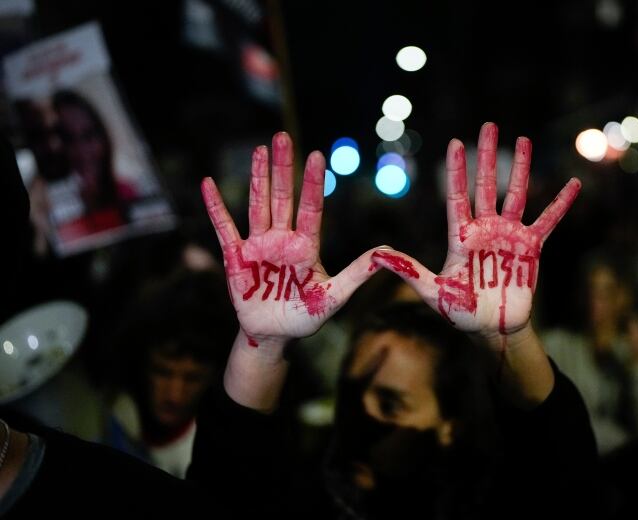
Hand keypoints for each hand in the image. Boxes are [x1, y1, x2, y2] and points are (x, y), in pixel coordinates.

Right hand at [202, 132, 377, 345]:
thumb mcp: (334, 297)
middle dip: (283, 167)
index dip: (312, 183)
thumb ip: (356, 274)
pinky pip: (224, 227)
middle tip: (283, 136)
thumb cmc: (305, 317)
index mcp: (306, 246)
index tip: (317, 155)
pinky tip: (209, 183)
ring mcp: (258, 245)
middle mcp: (282, 239)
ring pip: (257, 204)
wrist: (273, 335)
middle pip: (283, 197)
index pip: (311, 208)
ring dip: (257, 177)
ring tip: (259, 149)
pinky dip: (216, 206)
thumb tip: (385, 254)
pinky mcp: (235, 257)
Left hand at [372, 123, 579, 337]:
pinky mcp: (531, 248)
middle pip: (486, 185)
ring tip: (524, 139)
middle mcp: (485, 229)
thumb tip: (377, 255)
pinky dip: (561, 203)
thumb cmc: (459, 312)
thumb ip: (408, 271)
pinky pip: (548, 221)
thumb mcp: (431, 291)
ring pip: (516, 194)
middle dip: (487, 156)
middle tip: (489, 126)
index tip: (454, 143)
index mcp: (461, 236)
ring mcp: (509, 236)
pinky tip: (573, 184)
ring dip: (521, 168)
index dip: (456, 170)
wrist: (491, 329)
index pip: (457, 196)